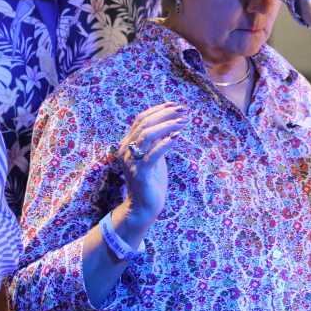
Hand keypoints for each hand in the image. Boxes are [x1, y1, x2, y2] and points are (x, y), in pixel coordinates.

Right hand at [117, 103, 186, 223]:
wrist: (143, 206)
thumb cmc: (151, 180)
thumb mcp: (154, 155)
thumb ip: (157, 140)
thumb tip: (170, 122)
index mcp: (128, 143)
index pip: (141, 119)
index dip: (159, 109)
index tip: (175, 104)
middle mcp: (126, 150)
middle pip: (145, 123)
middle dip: (166, 114)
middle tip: (184, 110)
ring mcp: (132, 161)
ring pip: (148, 135)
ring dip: (168, 125)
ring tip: (184, 121)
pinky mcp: (140, 173)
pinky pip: (153, 154)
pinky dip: (166, 143)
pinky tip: (178, 136)